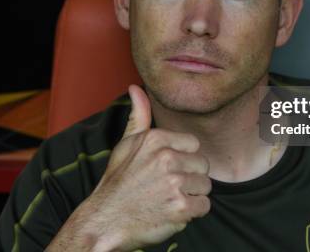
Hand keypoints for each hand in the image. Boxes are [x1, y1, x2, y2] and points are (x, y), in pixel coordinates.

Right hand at [48, 85, 211, 251]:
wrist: (105, 222)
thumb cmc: (118, 183)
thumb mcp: (126, 145)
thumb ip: (139, 117)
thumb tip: (135, 88)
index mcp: (156, 139)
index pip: (194, 145)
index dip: (183, 159)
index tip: (165, 170)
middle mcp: (166, 158)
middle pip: (203, 165)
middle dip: (189, 178)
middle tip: (165, 187)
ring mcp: (173, 183)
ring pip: (205, 186)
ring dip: (191, 196)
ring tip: (167, 199)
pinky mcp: (180, 207)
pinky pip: (204, 206)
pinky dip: (191, 213)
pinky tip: (171, 211)